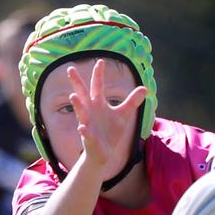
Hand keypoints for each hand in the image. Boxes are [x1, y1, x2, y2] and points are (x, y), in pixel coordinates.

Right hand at [66, 60, 147, 176]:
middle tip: (70, 69)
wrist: (104, 153)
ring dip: (77, 105)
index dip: (99, 74)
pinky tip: (81, 128)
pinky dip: (83, 131)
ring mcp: (88, 123)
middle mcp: (90, 111)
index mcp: (98, 104)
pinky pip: (85, 133)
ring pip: (80, 112)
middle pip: (82, 94)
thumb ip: (132, 101)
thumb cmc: (111, 132)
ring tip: (73, 97)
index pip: (98, 86)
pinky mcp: (89, 137)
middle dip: (77, 82)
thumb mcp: (123, 115)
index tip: (100, 61)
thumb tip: (144, 88)